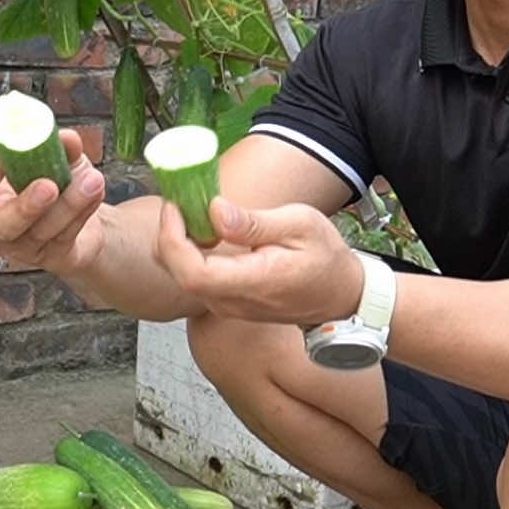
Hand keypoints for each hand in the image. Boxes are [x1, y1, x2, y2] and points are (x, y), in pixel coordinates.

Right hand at [0, 129, 107, 276]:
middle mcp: (1, 227)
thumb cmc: (57, 179)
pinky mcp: (56, 257)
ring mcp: (27, 247)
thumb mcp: (58, 158)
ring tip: (92, 178)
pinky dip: (84, 209)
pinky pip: (68, 235)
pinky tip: (96, 188)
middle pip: (2, 226)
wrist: (84, 213)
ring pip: (43, 230)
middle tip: (48, 185)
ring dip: (69, 203)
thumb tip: (66, 138)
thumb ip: (58, 147)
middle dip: (24, 206)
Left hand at [154, 195, 364, 325]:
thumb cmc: (324, 258)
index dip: (173, 239)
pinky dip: (189, 253)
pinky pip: (196, 279)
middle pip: (178, 275)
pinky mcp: (226, 303)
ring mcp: (228, 307)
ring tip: (189, 211)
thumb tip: (214, 211)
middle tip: (178, 202)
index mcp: (254, 281)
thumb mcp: (300, 225)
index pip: (193, 273)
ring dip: (177, 243)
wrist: (339, 294)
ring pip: (183, 278)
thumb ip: (254, 223)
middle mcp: (234, 302)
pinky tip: (203, 231)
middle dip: (168, 235)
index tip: (175, 207)